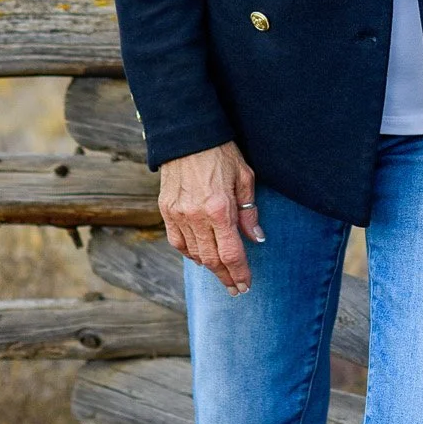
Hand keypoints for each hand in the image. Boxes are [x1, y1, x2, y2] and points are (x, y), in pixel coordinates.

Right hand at [158, 142, 262, 294]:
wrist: (188, 135)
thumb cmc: (220, 153)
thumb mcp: (244, 177)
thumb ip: (249, 211)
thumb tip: (256, 238)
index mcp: (219, 208)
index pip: (231, 253)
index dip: (240, 273)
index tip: (246, 285)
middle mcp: (196, 216)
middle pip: (212, 260)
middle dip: (226, 277)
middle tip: (236, 288)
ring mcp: (178, 215)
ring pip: (194, 254)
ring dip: (209, 267)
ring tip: (222, 273)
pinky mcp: (166, 210)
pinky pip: (177, 242)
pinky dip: (190, 253)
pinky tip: (200, 256)